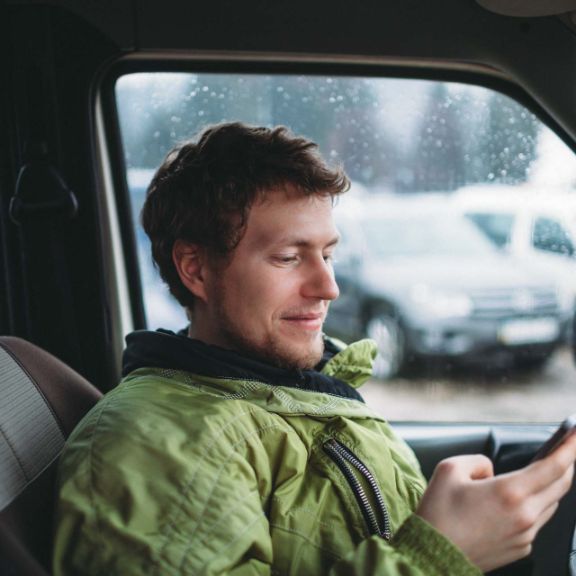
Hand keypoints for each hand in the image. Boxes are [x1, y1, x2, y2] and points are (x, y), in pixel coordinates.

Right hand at [416, 433, 575, 571]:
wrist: (433, 555)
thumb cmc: (438, 514)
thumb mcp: (449, 470)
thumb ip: (477, 461)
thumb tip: (491, 470)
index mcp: (509, 492)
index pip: (553, 466)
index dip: (569, 447)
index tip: (575, 434)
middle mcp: (525, 516)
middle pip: (561, 485)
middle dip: (567, 463)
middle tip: (566, 448)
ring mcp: (525, 535)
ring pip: (550, 503)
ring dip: (550, 485)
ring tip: (541, 472)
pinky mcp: (520, 548)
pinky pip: (536, 521)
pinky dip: (533, 506)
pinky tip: (516, 501)